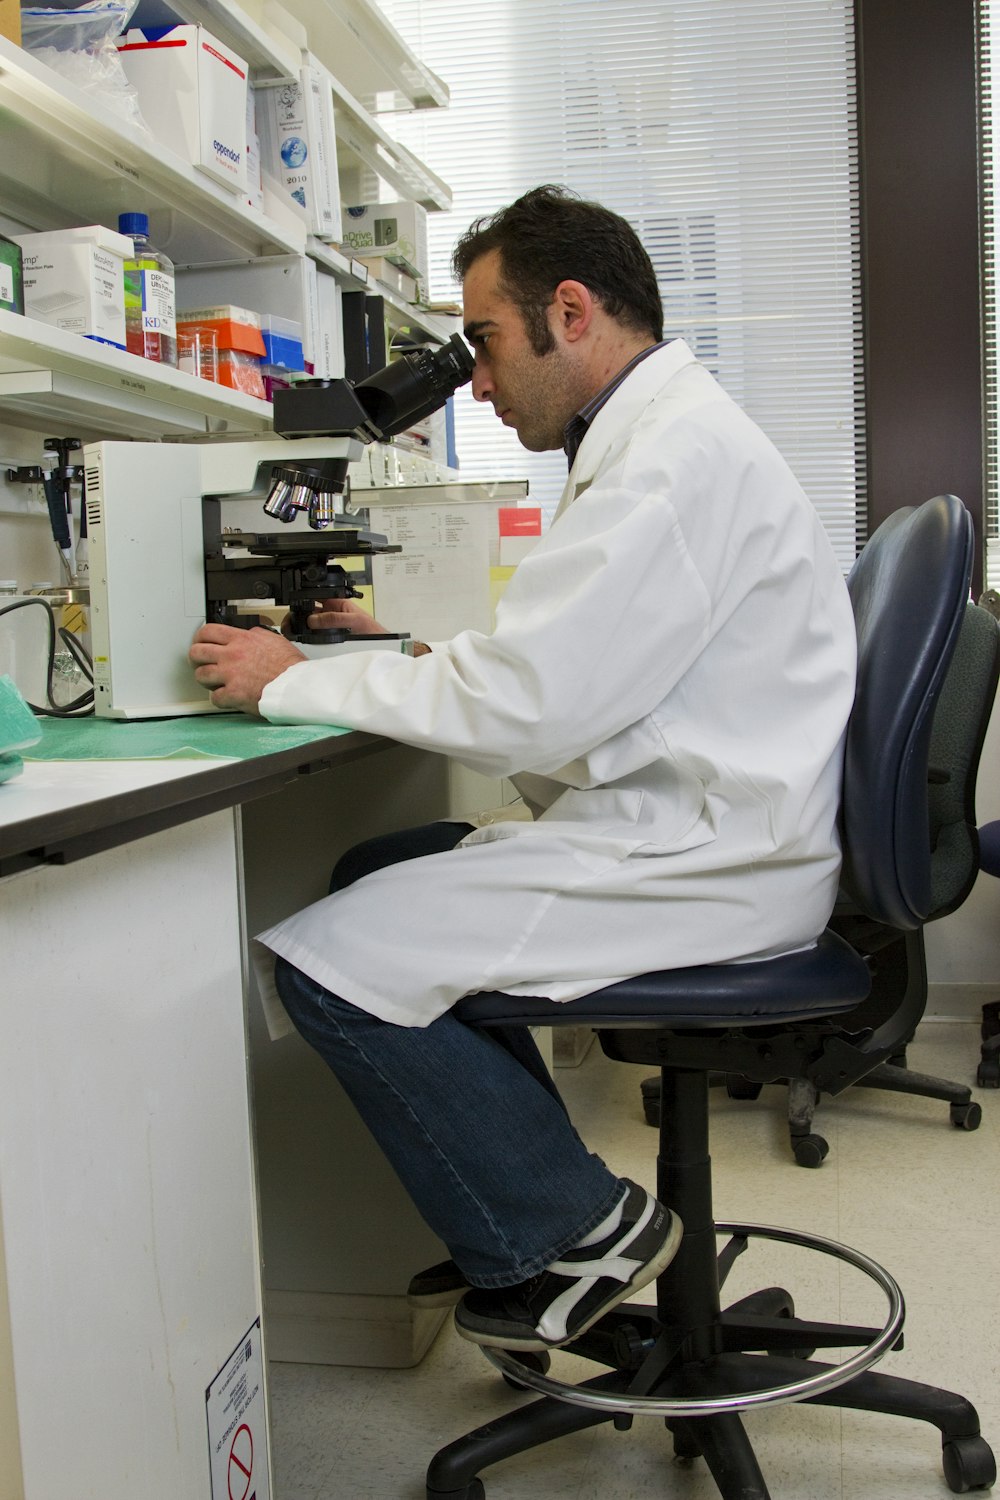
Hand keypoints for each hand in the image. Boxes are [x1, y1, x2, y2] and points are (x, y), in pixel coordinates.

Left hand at [189, 624, 305, 714]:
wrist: (297, 686)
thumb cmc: (291, 667)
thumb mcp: (274, 639)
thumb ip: (256, 635)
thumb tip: (248, 634)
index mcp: (241, 640)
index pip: (208, 631)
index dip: (199, 638)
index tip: (200, 642)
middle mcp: (232, 655)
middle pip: (197, 652)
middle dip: (196, 659)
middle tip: (201, 663)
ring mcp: (230, 675)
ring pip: (200, 675)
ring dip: (206, 680)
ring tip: (215, 682)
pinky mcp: (233, 695)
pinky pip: (214, 698)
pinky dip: (219, 699)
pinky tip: (227, 697)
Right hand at [292, 596, 389, 636]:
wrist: (380, 646)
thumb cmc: (373, 630)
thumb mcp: (355, 620)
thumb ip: (335, 618)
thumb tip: (314, 619)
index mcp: (338, 603)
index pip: (317, 596)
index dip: (305, 597)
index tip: (295, 605)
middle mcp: (332, 613)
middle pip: (310, 611)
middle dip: (299, 614)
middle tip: (291, 622)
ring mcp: (330, 625)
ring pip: (311, 624)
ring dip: (302, 627)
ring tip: (294, 630)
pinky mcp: (330, 637)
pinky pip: (315, 635)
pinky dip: (308, 637)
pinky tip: (303, 638)